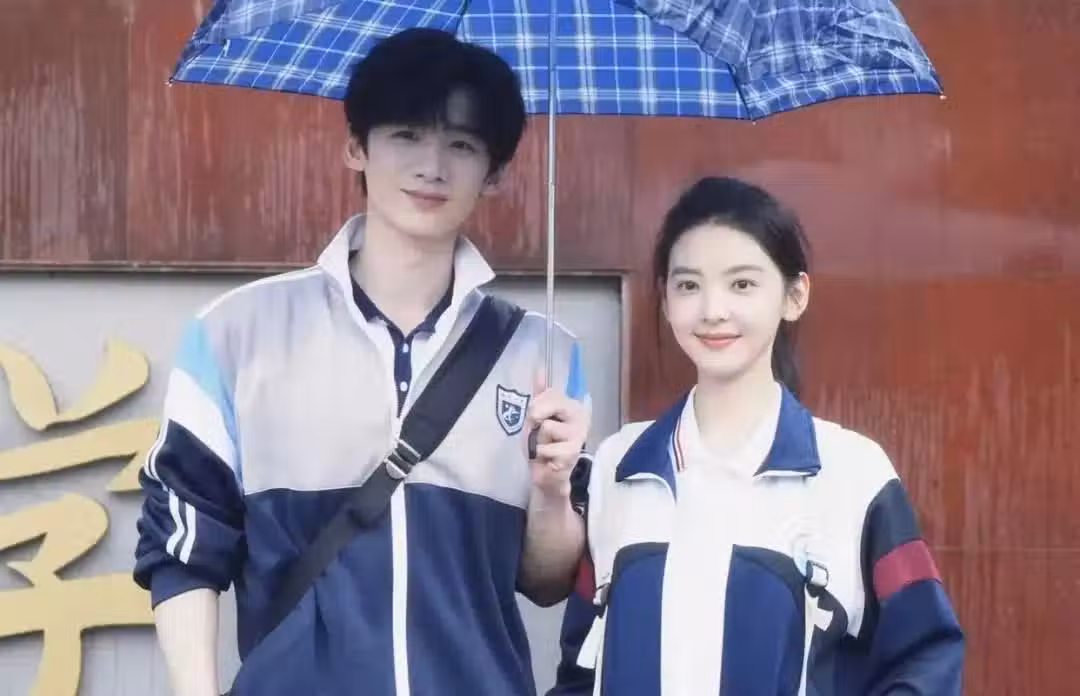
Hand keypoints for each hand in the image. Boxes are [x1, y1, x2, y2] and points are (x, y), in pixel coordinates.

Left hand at [525, 369, 589, 500]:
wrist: (546, 474)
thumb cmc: (542, 443)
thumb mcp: (537, 416)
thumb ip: (540, 394)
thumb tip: (540, 367)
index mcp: (572, 405)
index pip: (551, 392)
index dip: (537, 404)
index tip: (535, 417)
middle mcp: (580, 416)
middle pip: (554, 402)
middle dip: (537, 417)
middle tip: (537, 429)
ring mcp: (578, 434)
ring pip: (546, 427)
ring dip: (538, 440)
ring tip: (545, 448)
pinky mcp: (573, 453)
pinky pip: (546, 447)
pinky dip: (541, 455)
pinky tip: (549, 460)